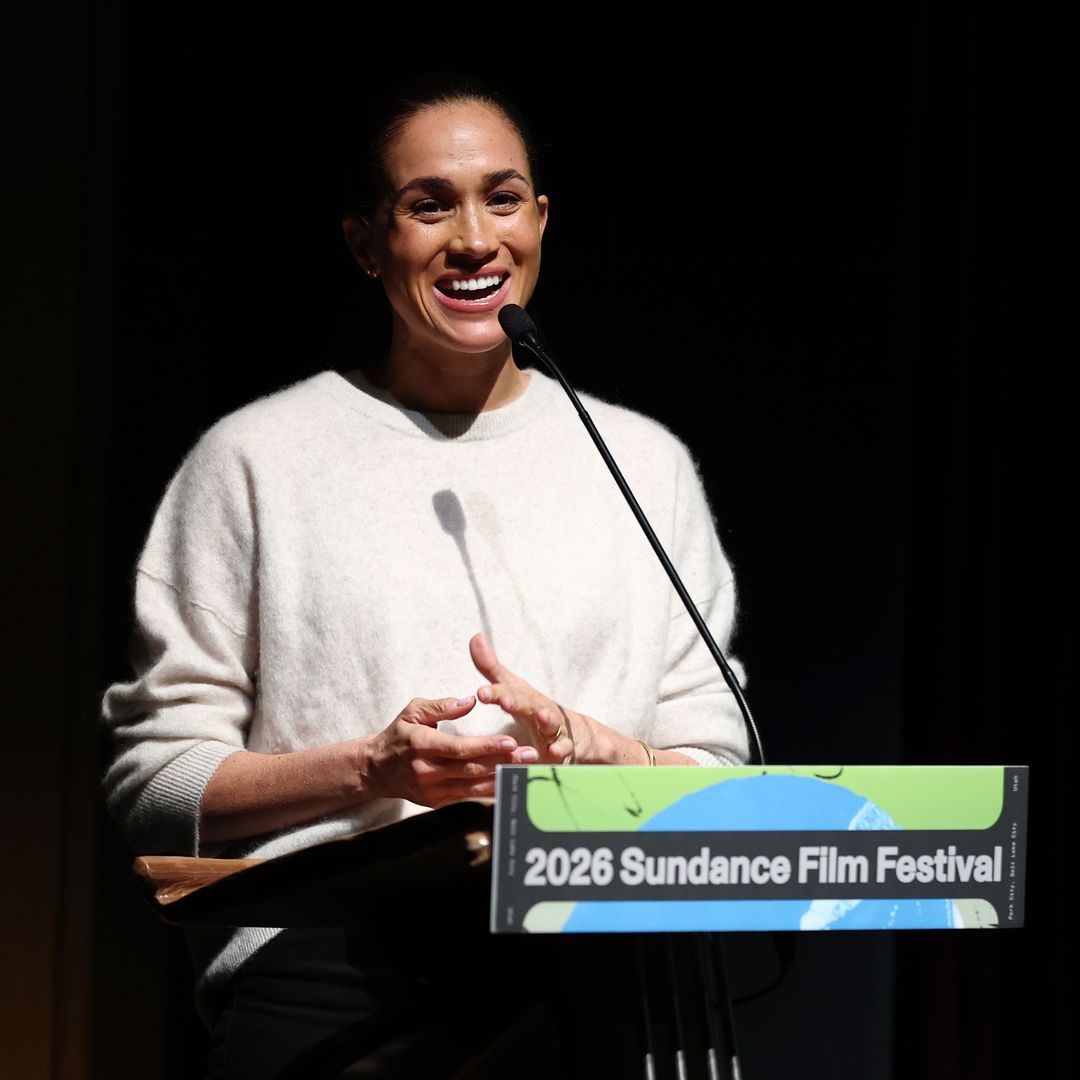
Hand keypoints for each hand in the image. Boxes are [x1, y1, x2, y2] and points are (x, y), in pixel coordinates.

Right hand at [359, 695, 521, 806]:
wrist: (376, 770)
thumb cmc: (398, 735)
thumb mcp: (413, 711)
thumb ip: (441, 706)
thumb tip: (469, 701)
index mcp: (421, 746)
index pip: (459, 748)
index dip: (486, 746)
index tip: (510, 742)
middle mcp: (427, 772)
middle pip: (471, 769)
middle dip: (503, 762)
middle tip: (529, 756)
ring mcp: (432, 791)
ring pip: (473, 787)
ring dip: (502, 779)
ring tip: (526, 771)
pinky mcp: (437, 803)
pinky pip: (468, 798)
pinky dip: (490, 793)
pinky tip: (510, 786)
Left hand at [470, 633, 585, 763]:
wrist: (575, 733)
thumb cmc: (535, 708)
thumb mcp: (513, 689)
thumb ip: (492, 668)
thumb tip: (475, 636)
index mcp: (525, 698)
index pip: (508, 692)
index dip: (496, 693)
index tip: (480, 693)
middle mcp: (540, 709)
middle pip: (530, 704)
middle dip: (518, 702)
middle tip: (505, 702)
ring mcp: (554, 728)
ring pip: (551, 723)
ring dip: (547, 720)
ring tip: (542, 717)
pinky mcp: (564, 748)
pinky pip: (563, 750)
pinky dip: (560, 750)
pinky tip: (554, 752)